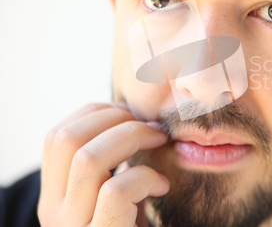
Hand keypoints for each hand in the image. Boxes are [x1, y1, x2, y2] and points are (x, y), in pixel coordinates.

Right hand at [38, 103, 169, 226]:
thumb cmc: (135, 224)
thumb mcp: (118, 194)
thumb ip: (113, 165)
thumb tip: (130, 116)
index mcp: (55, 195)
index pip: (56, 137)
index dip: (95, 113)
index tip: (130, 114)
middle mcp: (53, 212)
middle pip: (68, 139)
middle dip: (116, 118)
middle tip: (151, 125)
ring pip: (87, 159)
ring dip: (133, 136)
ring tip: (159, 142)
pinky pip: (115, 192)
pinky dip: (145, 177)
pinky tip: (162, 186)